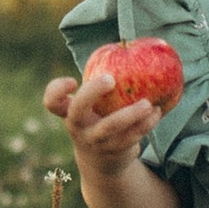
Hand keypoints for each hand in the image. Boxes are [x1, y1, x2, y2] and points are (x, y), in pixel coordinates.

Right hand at [42, 67, 162, 169]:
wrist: (102, 163)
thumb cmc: (98, 119)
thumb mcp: (93, 106)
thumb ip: (100, 84)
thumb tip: (128, 44)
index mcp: (69, 112)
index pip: (52, 102)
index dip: (57, 90)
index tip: (74, 80)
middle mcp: (78, 126)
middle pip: (77, 110)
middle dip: (92, 92)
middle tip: (110, 78)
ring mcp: (95, 141)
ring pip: (110, 127)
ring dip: (131, 114)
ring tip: (148, 103)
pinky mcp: (114, 151)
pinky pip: (131, 137)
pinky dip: (146, 124)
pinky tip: (157, 112)